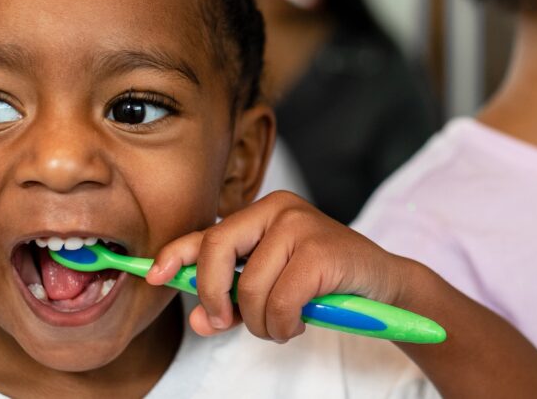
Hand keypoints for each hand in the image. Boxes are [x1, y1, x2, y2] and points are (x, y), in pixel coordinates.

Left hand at [146, 191, 412, 341]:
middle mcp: (278, 209)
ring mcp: (301, 225)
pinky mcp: (322, 250)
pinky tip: (299, 321)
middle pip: (217, 252)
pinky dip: (283, 325)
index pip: (206, 233)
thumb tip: (199, 321)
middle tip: (224, 323)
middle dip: (213, 296)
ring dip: (260, 323)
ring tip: (283, 324)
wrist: (383, 285)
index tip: (153, 277)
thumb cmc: (322, 283)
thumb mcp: (271, 287)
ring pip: (250, 289)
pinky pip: (280, 302)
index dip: (175, 255)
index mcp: (261, 213)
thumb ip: (233, 300)